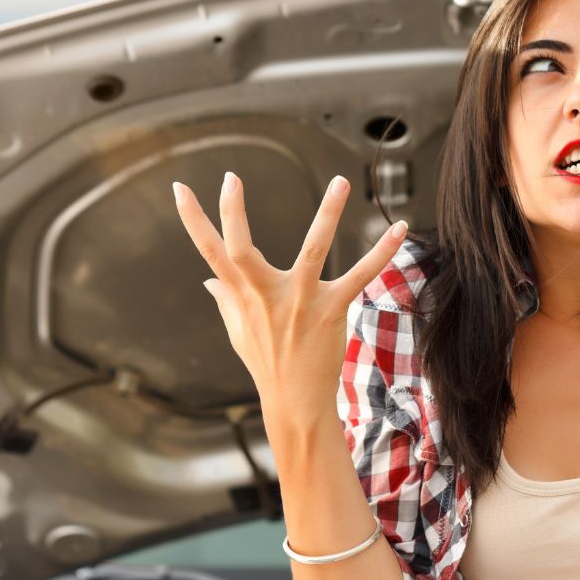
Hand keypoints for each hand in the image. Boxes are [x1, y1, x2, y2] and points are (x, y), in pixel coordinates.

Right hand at [172, 171, 406, 423]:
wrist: (295, 401)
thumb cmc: (267, 363)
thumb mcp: (238, 332)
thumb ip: (225, 301)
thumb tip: (207, 280)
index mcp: (242, 295)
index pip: (210, 252)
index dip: (192, 220)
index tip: (178, 189)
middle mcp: (266, 295)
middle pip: (242, 249)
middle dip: (233, 213)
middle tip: (230, 178)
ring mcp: (300, 301)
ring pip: (313, 249)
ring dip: (328, 213)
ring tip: (341, 180)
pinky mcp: (332, 309)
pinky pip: (361, 275)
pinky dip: (383, 252)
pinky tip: (401, 228)